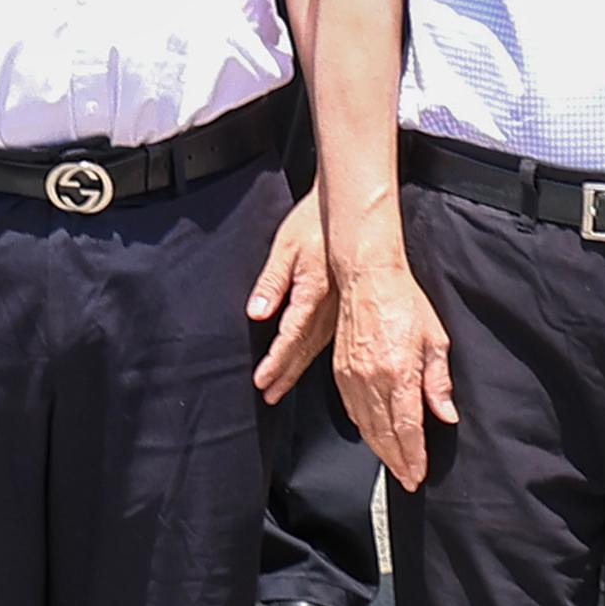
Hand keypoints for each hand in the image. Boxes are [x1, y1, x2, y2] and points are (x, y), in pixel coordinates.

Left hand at [245, 194, 334, 402]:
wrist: (346, 211)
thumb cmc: (313, 224)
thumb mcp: (285, 247)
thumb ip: (271, 281)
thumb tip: (257, 311)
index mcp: (313, 292)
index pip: (291, 335)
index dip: (276, 361)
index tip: (262, 380)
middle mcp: (328, 306)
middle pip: (303, 348)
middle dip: (285, 374)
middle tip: (269, 395)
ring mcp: (338, 307)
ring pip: (316, 347)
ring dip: (296, 369)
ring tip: (280, 388)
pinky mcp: (343, 305)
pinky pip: (326, 337)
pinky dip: (313, 356)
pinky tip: (306, 364)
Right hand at [331, 247, 457, 488]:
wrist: (367, 278)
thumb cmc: (405, 303)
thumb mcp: (434, 339)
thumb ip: (438, 381)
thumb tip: (445, 415)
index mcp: (398, 373)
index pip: (406, 428)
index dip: (413, 455)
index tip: (418, 474)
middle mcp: (372, 380)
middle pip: (384, 434)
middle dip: (397, 461)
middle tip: (408, 479)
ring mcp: (352, 377)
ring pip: (366, 426)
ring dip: (380, 450)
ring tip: (394, 466)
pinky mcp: (340, 371)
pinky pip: (352, 410)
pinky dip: (364, 429)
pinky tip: (373, 437)